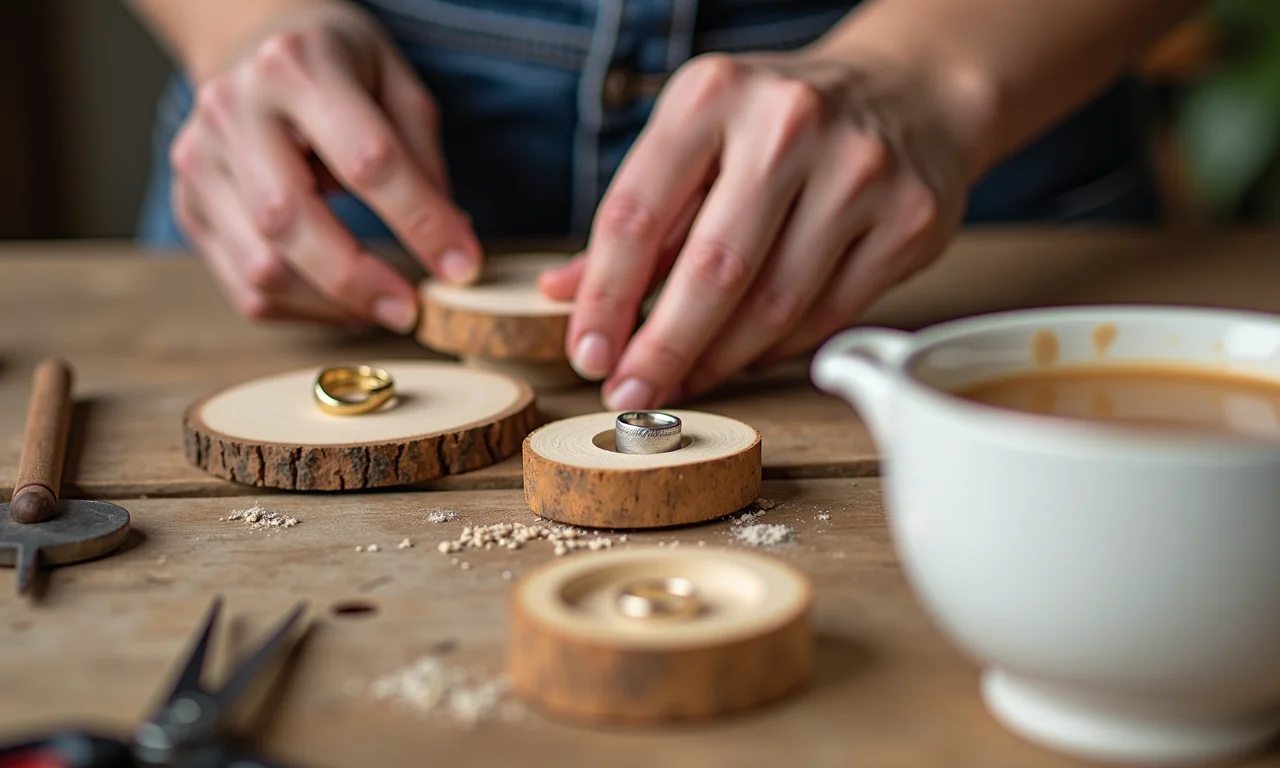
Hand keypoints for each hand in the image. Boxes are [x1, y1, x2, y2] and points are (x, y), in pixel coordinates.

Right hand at [170, 3, 481, 330]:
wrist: (254, 44)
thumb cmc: (339, 68)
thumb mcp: (398, 84)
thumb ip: (424, 162)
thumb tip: (451, 249)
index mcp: (297, 66)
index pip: (367, 160)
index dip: (420, 222)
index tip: (462, 267)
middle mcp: (233, 109)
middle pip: (289, 220)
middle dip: (359, 280)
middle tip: (412, 310)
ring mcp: (199, 159)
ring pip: (260, 267)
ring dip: (331, 306)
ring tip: (383, 307)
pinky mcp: (188, 206)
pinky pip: (244, 288)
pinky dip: (302, 311)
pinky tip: (342, 303)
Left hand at [540, 47, 988, 407]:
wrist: (909, 92)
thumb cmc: (779, 124)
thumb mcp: (698, 139)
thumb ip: (637, 219)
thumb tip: (561, 295)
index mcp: (713, 94)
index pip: (637, 214)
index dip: (604, 298)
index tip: (587, 354)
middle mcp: (789, 124)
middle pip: (712, 270)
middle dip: (662, 347)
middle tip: (629, 392)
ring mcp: (859, 171)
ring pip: (773, 304)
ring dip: (718, 358)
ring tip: (684, 380)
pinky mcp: (909, 219)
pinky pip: (826, 315)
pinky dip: (775, 348)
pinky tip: (745, 355)